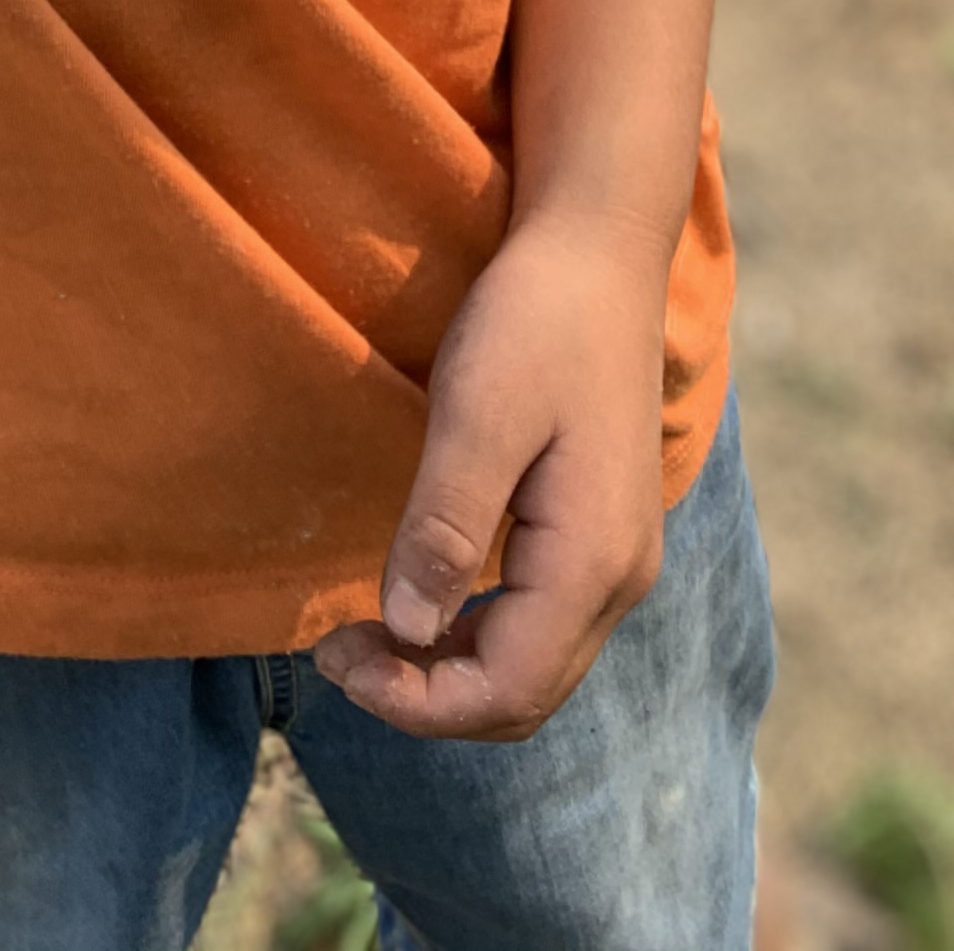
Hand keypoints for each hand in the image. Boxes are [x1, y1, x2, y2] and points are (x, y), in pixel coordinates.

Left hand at [312, 210, 670, 744]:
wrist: (598, 252)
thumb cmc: (536, 319)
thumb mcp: (478, 412)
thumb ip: (445, 526)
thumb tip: (403, 630)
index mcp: (593, 560)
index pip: (508, 689)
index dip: (418, 701)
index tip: (337, 660)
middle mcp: (617, 579)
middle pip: (522, 694)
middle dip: (425, 696)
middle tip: (335, 652)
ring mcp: (615, 559)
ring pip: (530, 667)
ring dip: (446, 671)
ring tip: (362, 635)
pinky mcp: (598, 534)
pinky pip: (537, 624)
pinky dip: (473, 635)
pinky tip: (419, 601)